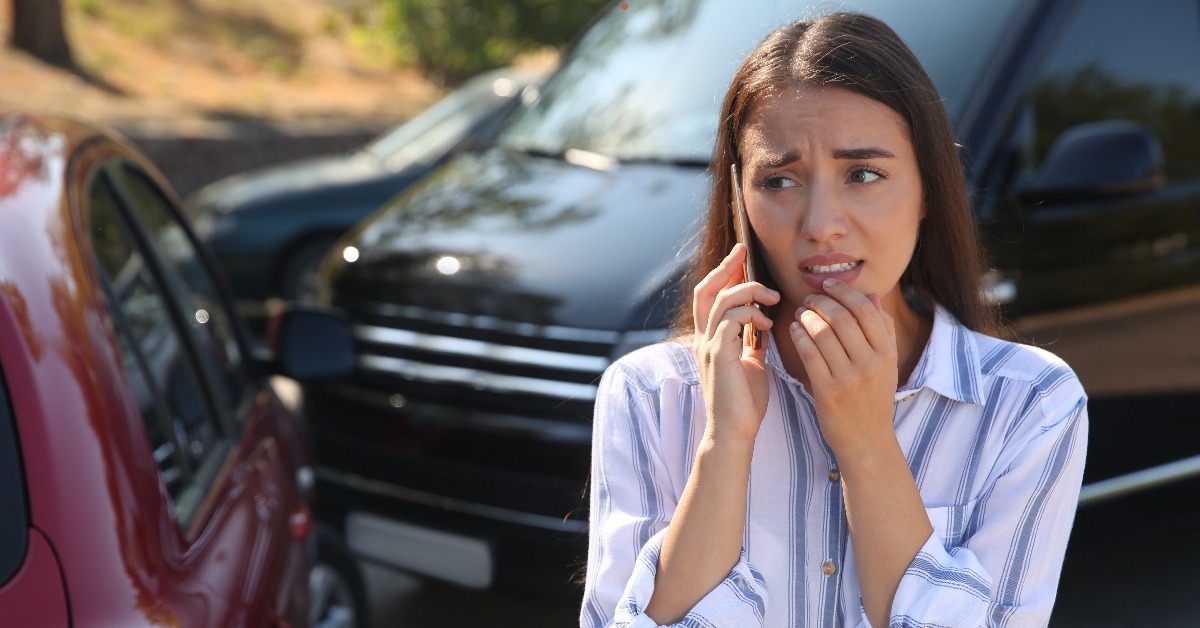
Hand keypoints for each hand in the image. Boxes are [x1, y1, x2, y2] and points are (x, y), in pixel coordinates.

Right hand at [692, 244, 780, 442]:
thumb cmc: (744, 403)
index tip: (742, 255)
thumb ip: (752, 341)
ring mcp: (709, 346)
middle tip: (744, 251)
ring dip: (749, 291)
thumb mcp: (751, 363)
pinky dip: (750, 313)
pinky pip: (730, 319)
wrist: (735, 431)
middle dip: (726, 266)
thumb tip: (763, 322)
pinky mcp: (718, 354)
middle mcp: (704, 338)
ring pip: (721, 300)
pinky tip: (766, 322)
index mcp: (709, 339)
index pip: (710, 295)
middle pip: (706, 289)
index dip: (723, 272)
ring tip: (772, 297)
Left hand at [787, 277, 897, 458]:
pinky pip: (809, 354)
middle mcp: (870, 363)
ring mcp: (848, 377)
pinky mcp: (827, 391)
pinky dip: (799, 336)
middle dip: (821, 302)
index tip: (829, 285)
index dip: (844, 292)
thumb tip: (872, 297)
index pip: (866, 310)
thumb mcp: (888, 364)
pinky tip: (794, 330)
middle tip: (810, 298)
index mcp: (887, 353)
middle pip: (842, 318)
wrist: (867, 440)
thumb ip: (882, 330)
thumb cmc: (874, 398)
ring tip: (801, 313)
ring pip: (823, 333)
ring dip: (807, 317)